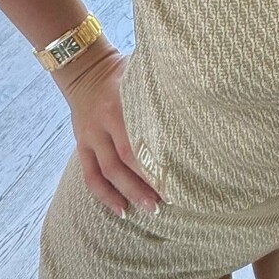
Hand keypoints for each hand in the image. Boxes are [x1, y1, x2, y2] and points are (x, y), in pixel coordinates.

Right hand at [61, 47, 163, 216]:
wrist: (84, 68)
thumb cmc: (123, 71)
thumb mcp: (141, 72)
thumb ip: (162, 85)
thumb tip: (196, 94)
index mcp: (122, 103)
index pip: (140, 138)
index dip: (157, 159)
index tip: (178, 175)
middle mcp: (105, 122)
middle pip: (125, 159)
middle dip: (146, 183)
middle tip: (167, 200)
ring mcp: (91, 136)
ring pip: (108, 172)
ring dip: (129, 193)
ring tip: (150, 209)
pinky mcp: (82, 145)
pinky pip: (91, 175)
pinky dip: (104, 195)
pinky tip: (121, 209)